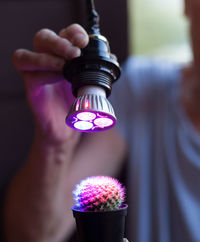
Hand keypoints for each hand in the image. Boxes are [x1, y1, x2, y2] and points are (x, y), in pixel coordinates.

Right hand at [12, 24, 88, 144]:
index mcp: (62, 56)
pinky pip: (29, 75)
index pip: (63, 34)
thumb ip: (96, 70)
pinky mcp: (31, 89)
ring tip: (64, 64)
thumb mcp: (89, 85)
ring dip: (47, 56)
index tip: (85, 41)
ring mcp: (35, 74)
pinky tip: (58, 77)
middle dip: (60, 41)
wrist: (66, 130)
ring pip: (27, 55)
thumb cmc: (76, 106)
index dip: (73, 32)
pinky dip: (43, 72)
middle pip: (43, 38)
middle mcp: (46, 61)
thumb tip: (111, 58)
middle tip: (75, 51)